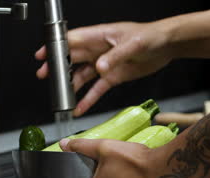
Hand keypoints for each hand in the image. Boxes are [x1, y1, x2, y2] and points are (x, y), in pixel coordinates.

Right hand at [35, 22, 173, 116]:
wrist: (166, 46)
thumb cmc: (150, 36)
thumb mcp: (133, 44)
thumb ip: (115, 56)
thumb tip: (100, 67)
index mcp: (100, 36)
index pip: (72, 40)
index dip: (56, 47)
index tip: (43, 55)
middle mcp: (99, 50)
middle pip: (73, 59)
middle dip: (58, 68)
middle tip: (45, 76)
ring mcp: (105, 64)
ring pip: (82, 76)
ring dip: (71, 86)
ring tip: (62, 98)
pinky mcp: (113, 77)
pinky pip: (97, 89)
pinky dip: (88, 99)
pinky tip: (81, 108)